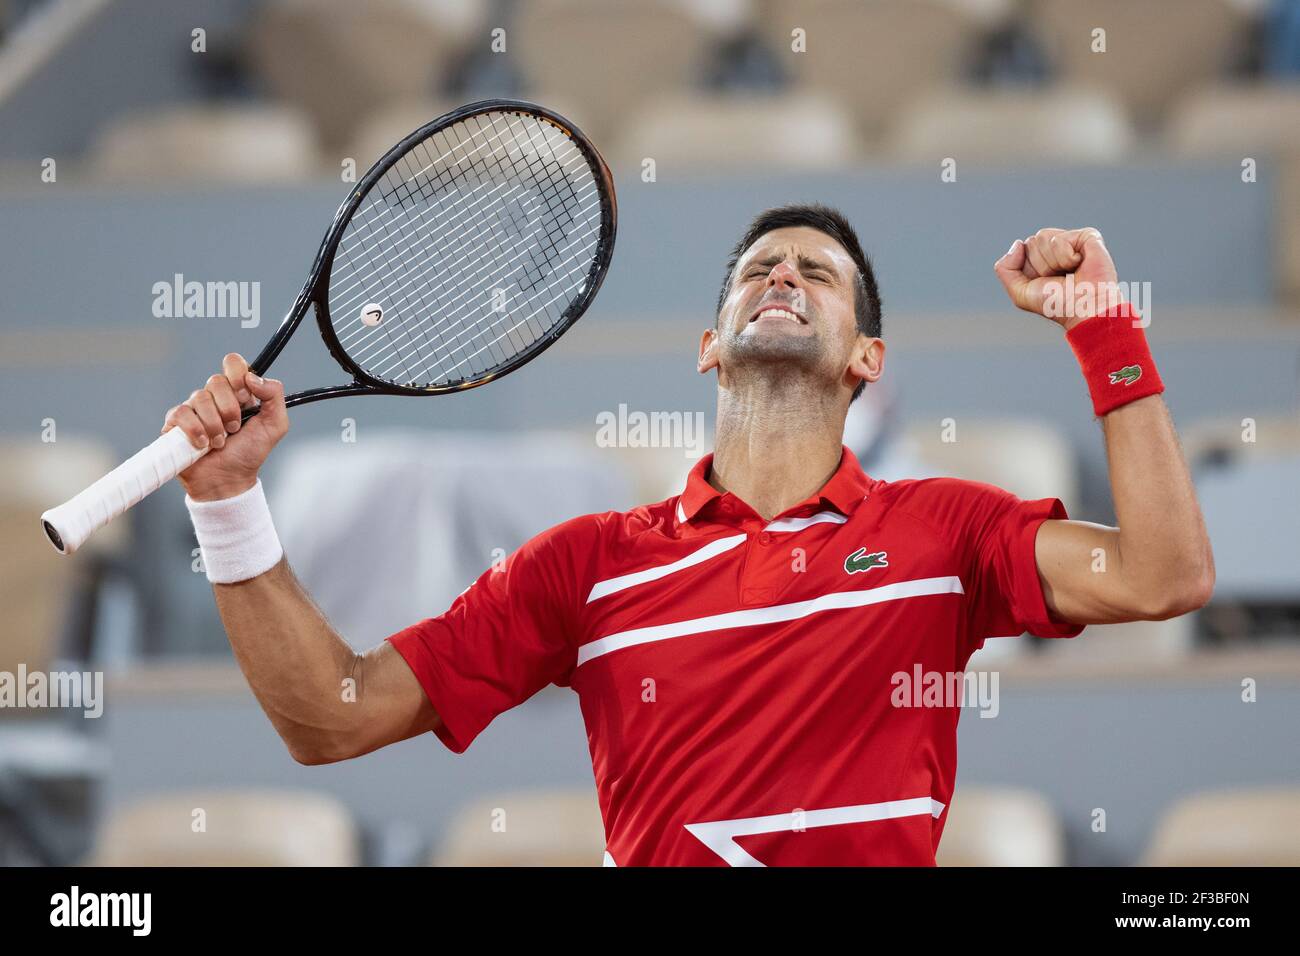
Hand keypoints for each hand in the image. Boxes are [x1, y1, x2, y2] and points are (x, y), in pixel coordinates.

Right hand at [162, 353, 288, 500]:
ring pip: (199, 398)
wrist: (229, 479)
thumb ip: (274, 395)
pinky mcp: (175, 422)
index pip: (232, 363)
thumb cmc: (250, 453)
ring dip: (215, 425)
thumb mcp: (275, 425)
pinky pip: (181, 413)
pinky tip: (203, 445)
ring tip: (220, 442)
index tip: (245, 396)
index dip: (237, 375)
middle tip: (235, 428)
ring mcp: (194, 408)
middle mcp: (214, 397)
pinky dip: (195, 431)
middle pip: (216, 380)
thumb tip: (252, 377)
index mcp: (238, 392)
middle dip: (230, 409)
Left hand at [993, 227, 1121, 328]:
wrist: (1084, 308)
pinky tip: (1079, 264)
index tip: (1046, 281)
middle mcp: (1056, 248)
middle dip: (1041, 264)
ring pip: (1044, 237)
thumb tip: (1017, 243)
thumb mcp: (1020, 293)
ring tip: (1070, 272)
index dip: (1029, 268)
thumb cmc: (1057, 304)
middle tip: (1059, 278)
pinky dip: (1066, 256)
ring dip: (1053, 261)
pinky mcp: (1088, 236)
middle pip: (1032, 241)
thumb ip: (1005, 269)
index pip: (1022, 248)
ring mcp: (1072, 241)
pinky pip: (1060, 239)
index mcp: (1041, 259)